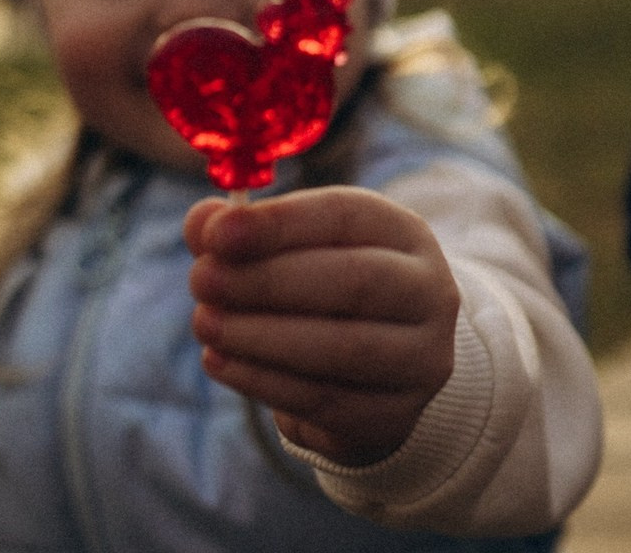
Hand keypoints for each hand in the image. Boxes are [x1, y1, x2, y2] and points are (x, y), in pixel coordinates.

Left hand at [184, 186, 460, 466]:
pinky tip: (219, 360)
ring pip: (342, 347)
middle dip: (268, 280)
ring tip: (204, 321)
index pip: (350, 216)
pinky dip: (263, 380)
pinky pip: (325, 399)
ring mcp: (421, 357)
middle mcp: (430, 290)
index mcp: (406, 234)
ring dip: (260, 335)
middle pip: (356, 281)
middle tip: (201, 280)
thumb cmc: (327, 292)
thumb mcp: (298, 251)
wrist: (378, 373)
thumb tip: (203, 222)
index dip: (283, 222)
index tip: (219, 231)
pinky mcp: (396, 415)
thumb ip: (247, 233)